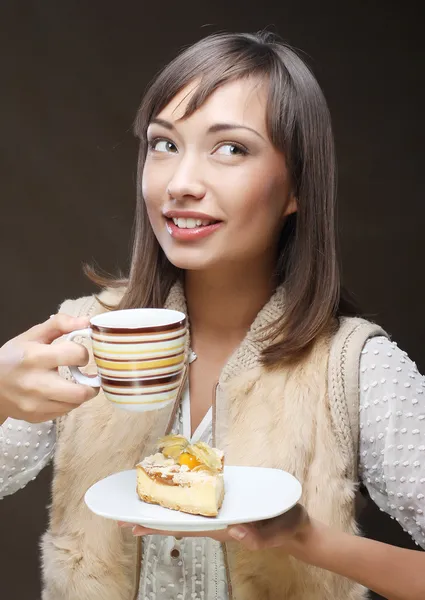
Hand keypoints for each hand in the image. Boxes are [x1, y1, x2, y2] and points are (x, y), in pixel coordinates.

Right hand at [0, 314, 98, 422]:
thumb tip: (87, 322)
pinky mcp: (35, 417)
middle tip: (89, 377)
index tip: (79, 355)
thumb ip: (60, 324)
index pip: (76, 355)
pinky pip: (64, 412)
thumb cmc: (14, 356)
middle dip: (92, 384)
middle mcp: (36, 383)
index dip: (83, 354)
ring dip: (81, 394)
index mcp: (36, 357)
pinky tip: (60, 393)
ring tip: (75, 384)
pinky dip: (67, 403)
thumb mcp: (33, 335)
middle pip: (81, 392)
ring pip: (75, 404)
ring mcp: (35, 404)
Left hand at [119, 504, 310, 552]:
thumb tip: (237, 533)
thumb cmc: (285, 526)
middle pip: (177, 520)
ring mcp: (219, 513)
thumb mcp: (276, 531)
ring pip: (185, 511)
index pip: (183, 526)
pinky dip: (182, 496)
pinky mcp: (226, 504)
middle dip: (150, 517)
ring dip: (162, 507)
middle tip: (121, 515)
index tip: (132, 524)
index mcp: (221, 527)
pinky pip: (199, 501)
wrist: (294, 525)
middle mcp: (215, 521)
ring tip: (137, 504)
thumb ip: (260, 536)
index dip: (157, 525)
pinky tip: (172, 491)